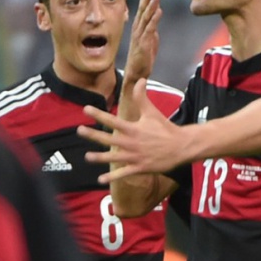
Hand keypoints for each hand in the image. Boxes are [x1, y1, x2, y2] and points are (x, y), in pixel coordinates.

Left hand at [78, 78, 192, 182]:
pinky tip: (100, 180)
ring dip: (99, 157)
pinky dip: (112, 177)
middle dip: (93, 135)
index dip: (98, 114)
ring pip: (113, 157)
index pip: (112, 120)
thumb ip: (142, 98)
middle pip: (108, 139)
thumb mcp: (153, 112)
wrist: (181, 146)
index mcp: (134, 129)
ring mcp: (135, 156)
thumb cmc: (166, 129)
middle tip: (79, 130)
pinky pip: (123, 173)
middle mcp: (132, 142)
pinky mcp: (140, 167)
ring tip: (87, 156)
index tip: (86, 109)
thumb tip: (140, 80)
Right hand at [124, 0, 161, 81]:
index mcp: (139, 28)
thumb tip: (155, 21)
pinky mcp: (144, 44)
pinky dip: (154, 19)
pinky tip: (159, 10)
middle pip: (143, 10)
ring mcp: (140, 36)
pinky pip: (149, 29)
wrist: (136, 74)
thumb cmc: (142, 58)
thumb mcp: (149, 41)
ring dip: (151, 4)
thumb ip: (152, 30)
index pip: (143, 9)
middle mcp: (138, 30)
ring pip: (146, 17)